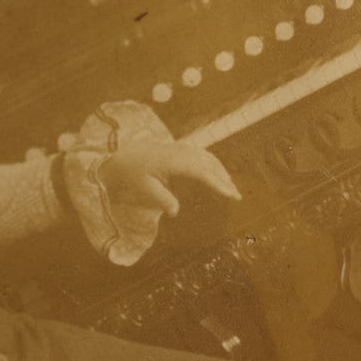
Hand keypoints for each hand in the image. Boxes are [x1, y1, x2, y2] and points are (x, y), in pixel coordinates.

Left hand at [94, 141, 240, 217]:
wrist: (123, 154)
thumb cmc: (132, 172)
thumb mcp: (144, 188)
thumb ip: (161, 199)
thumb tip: (176, 212)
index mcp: (173, 161)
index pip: (201, 172)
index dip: (217, 183)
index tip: (230, 194)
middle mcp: (182, 152)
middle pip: (210, 164)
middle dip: (225, 179)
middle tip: (237, 196)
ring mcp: (183, 148)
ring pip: (209, 158)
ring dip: (222, 172)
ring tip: (231, 188)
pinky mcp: (183, 149)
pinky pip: (204, 155)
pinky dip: (215, 165)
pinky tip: (219, 175)